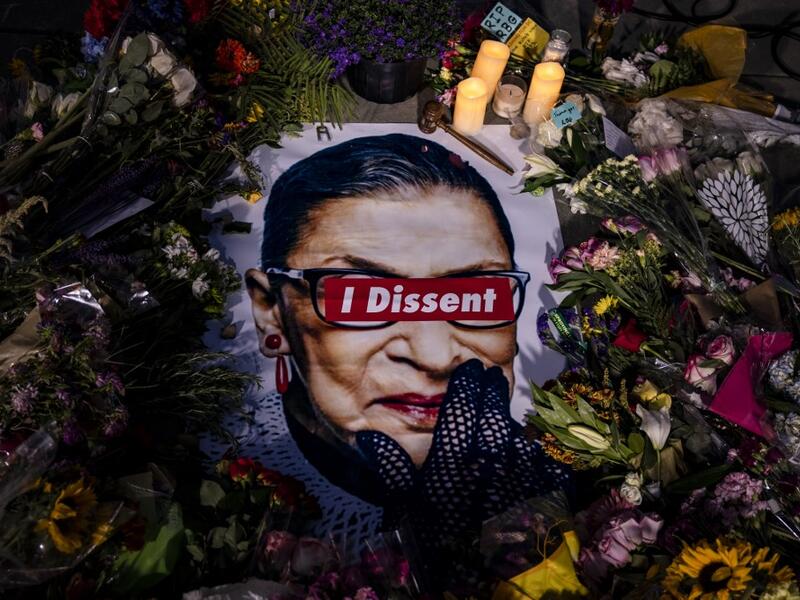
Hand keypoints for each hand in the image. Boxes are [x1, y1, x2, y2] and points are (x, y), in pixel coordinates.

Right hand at [357, 360, 570, 578]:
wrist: (496, 584)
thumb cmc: (443, 550)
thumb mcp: (407, 512)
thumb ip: (392, 470)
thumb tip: (369, 436)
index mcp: (453, 461)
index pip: (460, 408)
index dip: (465, 385)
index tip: (468, 369)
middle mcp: (490, 459)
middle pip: (491, 413)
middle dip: (489, 390)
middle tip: (488, 376)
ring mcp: (522, 474)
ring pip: (516, 434)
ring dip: (509, 419)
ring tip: (503, 410)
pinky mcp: (546, 492)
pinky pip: (541, 461)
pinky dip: (532, 452)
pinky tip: (526, 450)